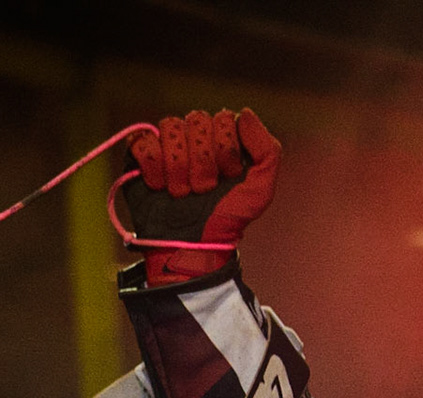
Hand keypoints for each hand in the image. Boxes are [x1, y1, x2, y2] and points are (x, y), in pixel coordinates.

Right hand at [124, 108, 280, 285]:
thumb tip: (246, 113)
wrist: (193, 243)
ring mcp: (168, 144)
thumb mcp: (260, 190)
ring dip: (179, 166)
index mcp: (225, 139)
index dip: (226, 149)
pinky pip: (142, 141)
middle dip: (203, 161)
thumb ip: (267, 150)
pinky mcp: (140, 154)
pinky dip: (153, 167)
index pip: (224, 118)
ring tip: (183, 192)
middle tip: (204, 189)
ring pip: (170, 126)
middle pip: (196, 119)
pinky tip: (159, 186)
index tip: (228, 176)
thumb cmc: (228, 216)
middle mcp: (196, 137)